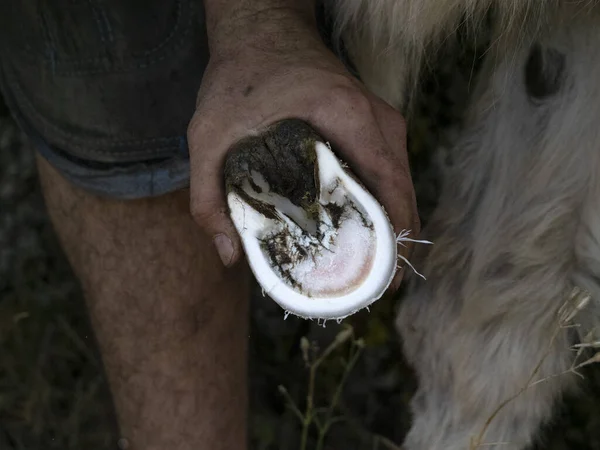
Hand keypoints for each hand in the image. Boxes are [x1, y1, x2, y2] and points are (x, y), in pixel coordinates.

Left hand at [187, 7, 418, 288]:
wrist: (260, 28)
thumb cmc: (240, 75)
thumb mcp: (208, 134)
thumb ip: (206, 197)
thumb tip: (228, 255)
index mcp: (348, 117)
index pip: (390, 186)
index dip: (395, 237)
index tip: (384, 278)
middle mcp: (377, 117)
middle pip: (402, 190)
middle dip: (393, 240)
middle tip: (371, 283)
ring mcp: (380, 118)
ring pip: (398, 182)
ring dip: (389, 222)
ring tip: (366, 262)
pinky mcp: (372, 122)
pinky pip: (387, 169)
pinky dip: (380, 201)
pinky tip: (359, 227)